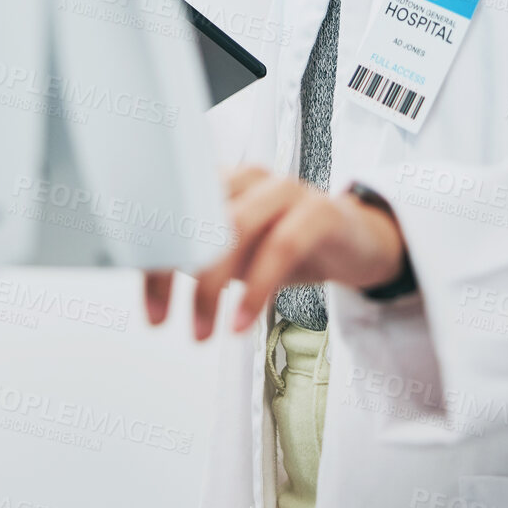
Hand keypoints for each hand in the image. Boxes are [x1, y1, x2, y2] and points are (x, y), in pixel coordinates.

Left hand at [143, 166, 404, 339]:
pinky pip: (281, 246)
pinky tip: (242, 320)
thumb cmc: (286, 244)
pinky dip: (257, 287)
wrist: (358, 242)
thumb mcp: (234, 254)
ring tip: (202, 330)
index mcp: (220, 181)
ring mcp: (285, 189)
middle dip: (174, 274)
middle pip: (197, 217)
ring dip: (211, 286)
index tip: (151, 307)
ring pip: (235, 229)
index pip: (172, 212)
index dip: (152, 260)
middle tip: (167, 321)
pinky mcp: (319, 210)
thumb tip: (149, 277)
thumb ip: (196, 256)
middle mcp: (248, 177)